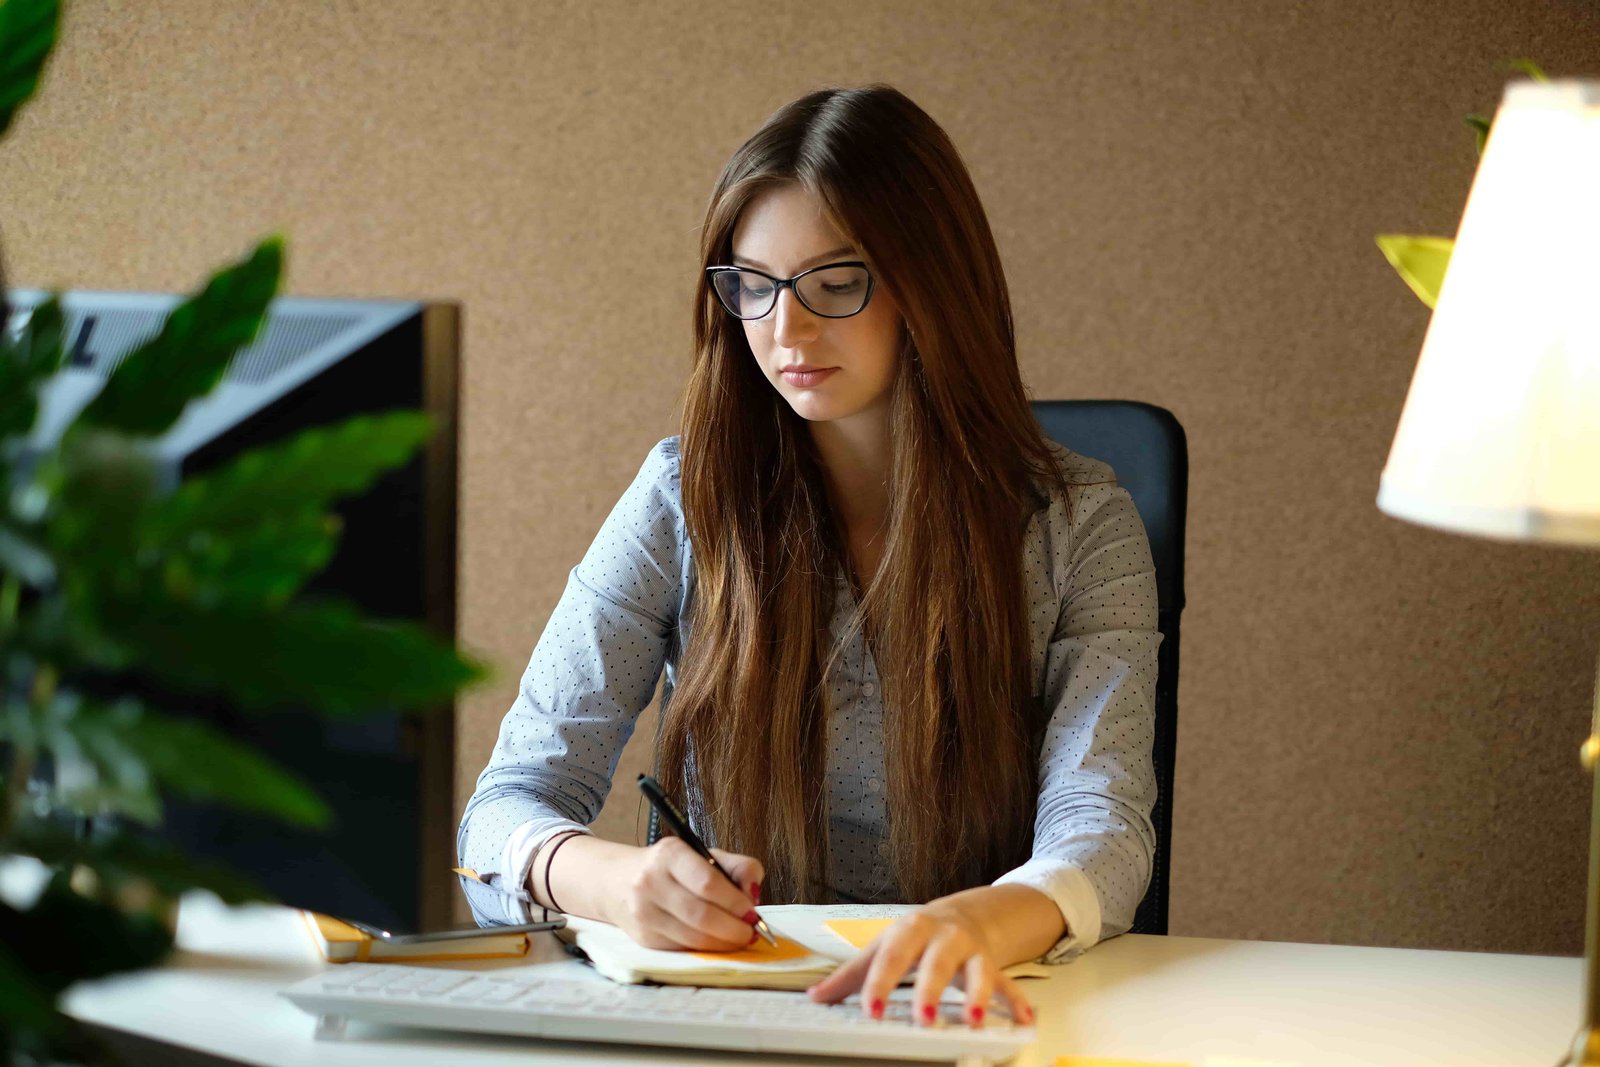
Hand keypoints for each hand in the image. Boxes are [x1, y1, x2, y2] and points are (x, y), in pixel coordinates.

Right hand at [607, 836, 764, 951]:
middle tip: (751, 933)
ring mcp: (644, 913)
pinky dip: (706, 949)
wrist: (617, 881)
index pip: (709, 884)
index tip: (753, 913)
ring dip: (724, 943)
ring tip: (739, 939)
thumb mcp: (703, 854)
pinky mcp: (643, 938)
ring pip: (693, 937)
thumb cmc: (669, 868)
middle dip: (734, 929)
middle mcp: (651, 882)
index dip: (736, 903)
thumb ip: (738, 867)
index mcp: (670, 854)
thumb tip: (754, 894)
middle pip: (702, 915)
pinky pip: (683, 948)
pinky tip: (716, 943)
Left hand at [805, 893, 1035, 1029]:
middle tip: (923, 1019)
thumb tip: (815, 998)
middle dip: (930, 990)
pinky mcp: (994, 965)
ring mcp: (971, 951)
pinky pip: (1009, 983)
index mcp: (910, 931)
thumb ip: (851, 975)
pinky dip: (1018, 1002)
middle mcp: (943, 938)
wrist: (964, 914)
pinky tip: (1025, 1021)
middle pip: (936, 962)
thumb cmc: (917, 936)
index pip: (891, 958)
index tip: (869, 1009)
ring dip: (978, 995)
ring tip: (974, 1022)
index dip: (880, 984)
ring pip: (977, 970)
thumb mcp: (884, 947)